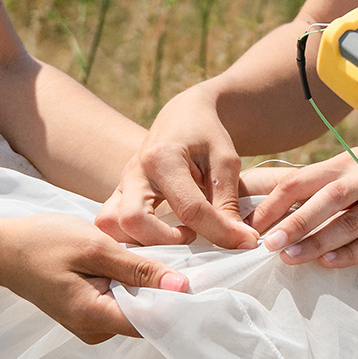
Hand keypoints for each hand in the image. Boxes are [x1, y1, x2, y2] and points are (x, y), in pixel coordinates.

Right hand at [0, 213, 189, 343]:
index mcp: (95, 318)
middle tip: (181, 256)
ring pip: (136, 308)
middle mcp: (95, 331)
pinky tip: (130, 261)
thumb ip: (139, 270)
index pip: (153, 324)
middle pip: (147, 318)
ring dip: (147, 284)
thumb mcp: (95, 248)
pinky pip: (121, 302)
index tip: (202, 280)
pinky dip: (130, 283)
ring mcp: (90, 325)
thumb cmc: (43, 243)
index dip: (180, 304)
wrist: (0, 249)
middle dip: (165, 290)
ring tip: (153, 254)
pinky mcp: (88, 313)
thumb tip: (182, 288)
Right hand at [99, 83, 255, 247]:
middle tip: (194, 238)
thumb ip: (228, 201)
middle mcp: (135, 172)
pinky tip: (161, 240)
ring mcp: (122, 183)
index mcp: (163, 158)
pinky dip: (132, 238)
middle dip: (166, 240)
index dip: (220, 232)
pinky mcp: (120, 194)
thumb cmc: (207, 135)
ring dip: (142, 241)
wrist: (182, 115)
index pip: (190, 209)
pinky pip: (111, 222)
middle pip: (134, 220)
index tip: (246, 243)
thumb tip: (240, 241)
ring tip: (176, 239)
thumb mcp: (225, 161)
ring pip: (111, 224)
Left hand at [247, 147, 357, 268]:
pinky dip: (354, 251)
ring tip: (292, 258)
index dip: (274, 202)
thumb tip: (261, 194)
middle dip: (295, 221)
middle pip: (327, 197)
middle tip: (268, 244)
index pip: (303, 179)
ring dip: (319, 241)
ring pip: (352, 221)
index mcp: (348, 162)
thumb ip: (317, 181)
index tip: (251, 225)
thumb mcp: (354, 168)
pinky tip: (331, 263)